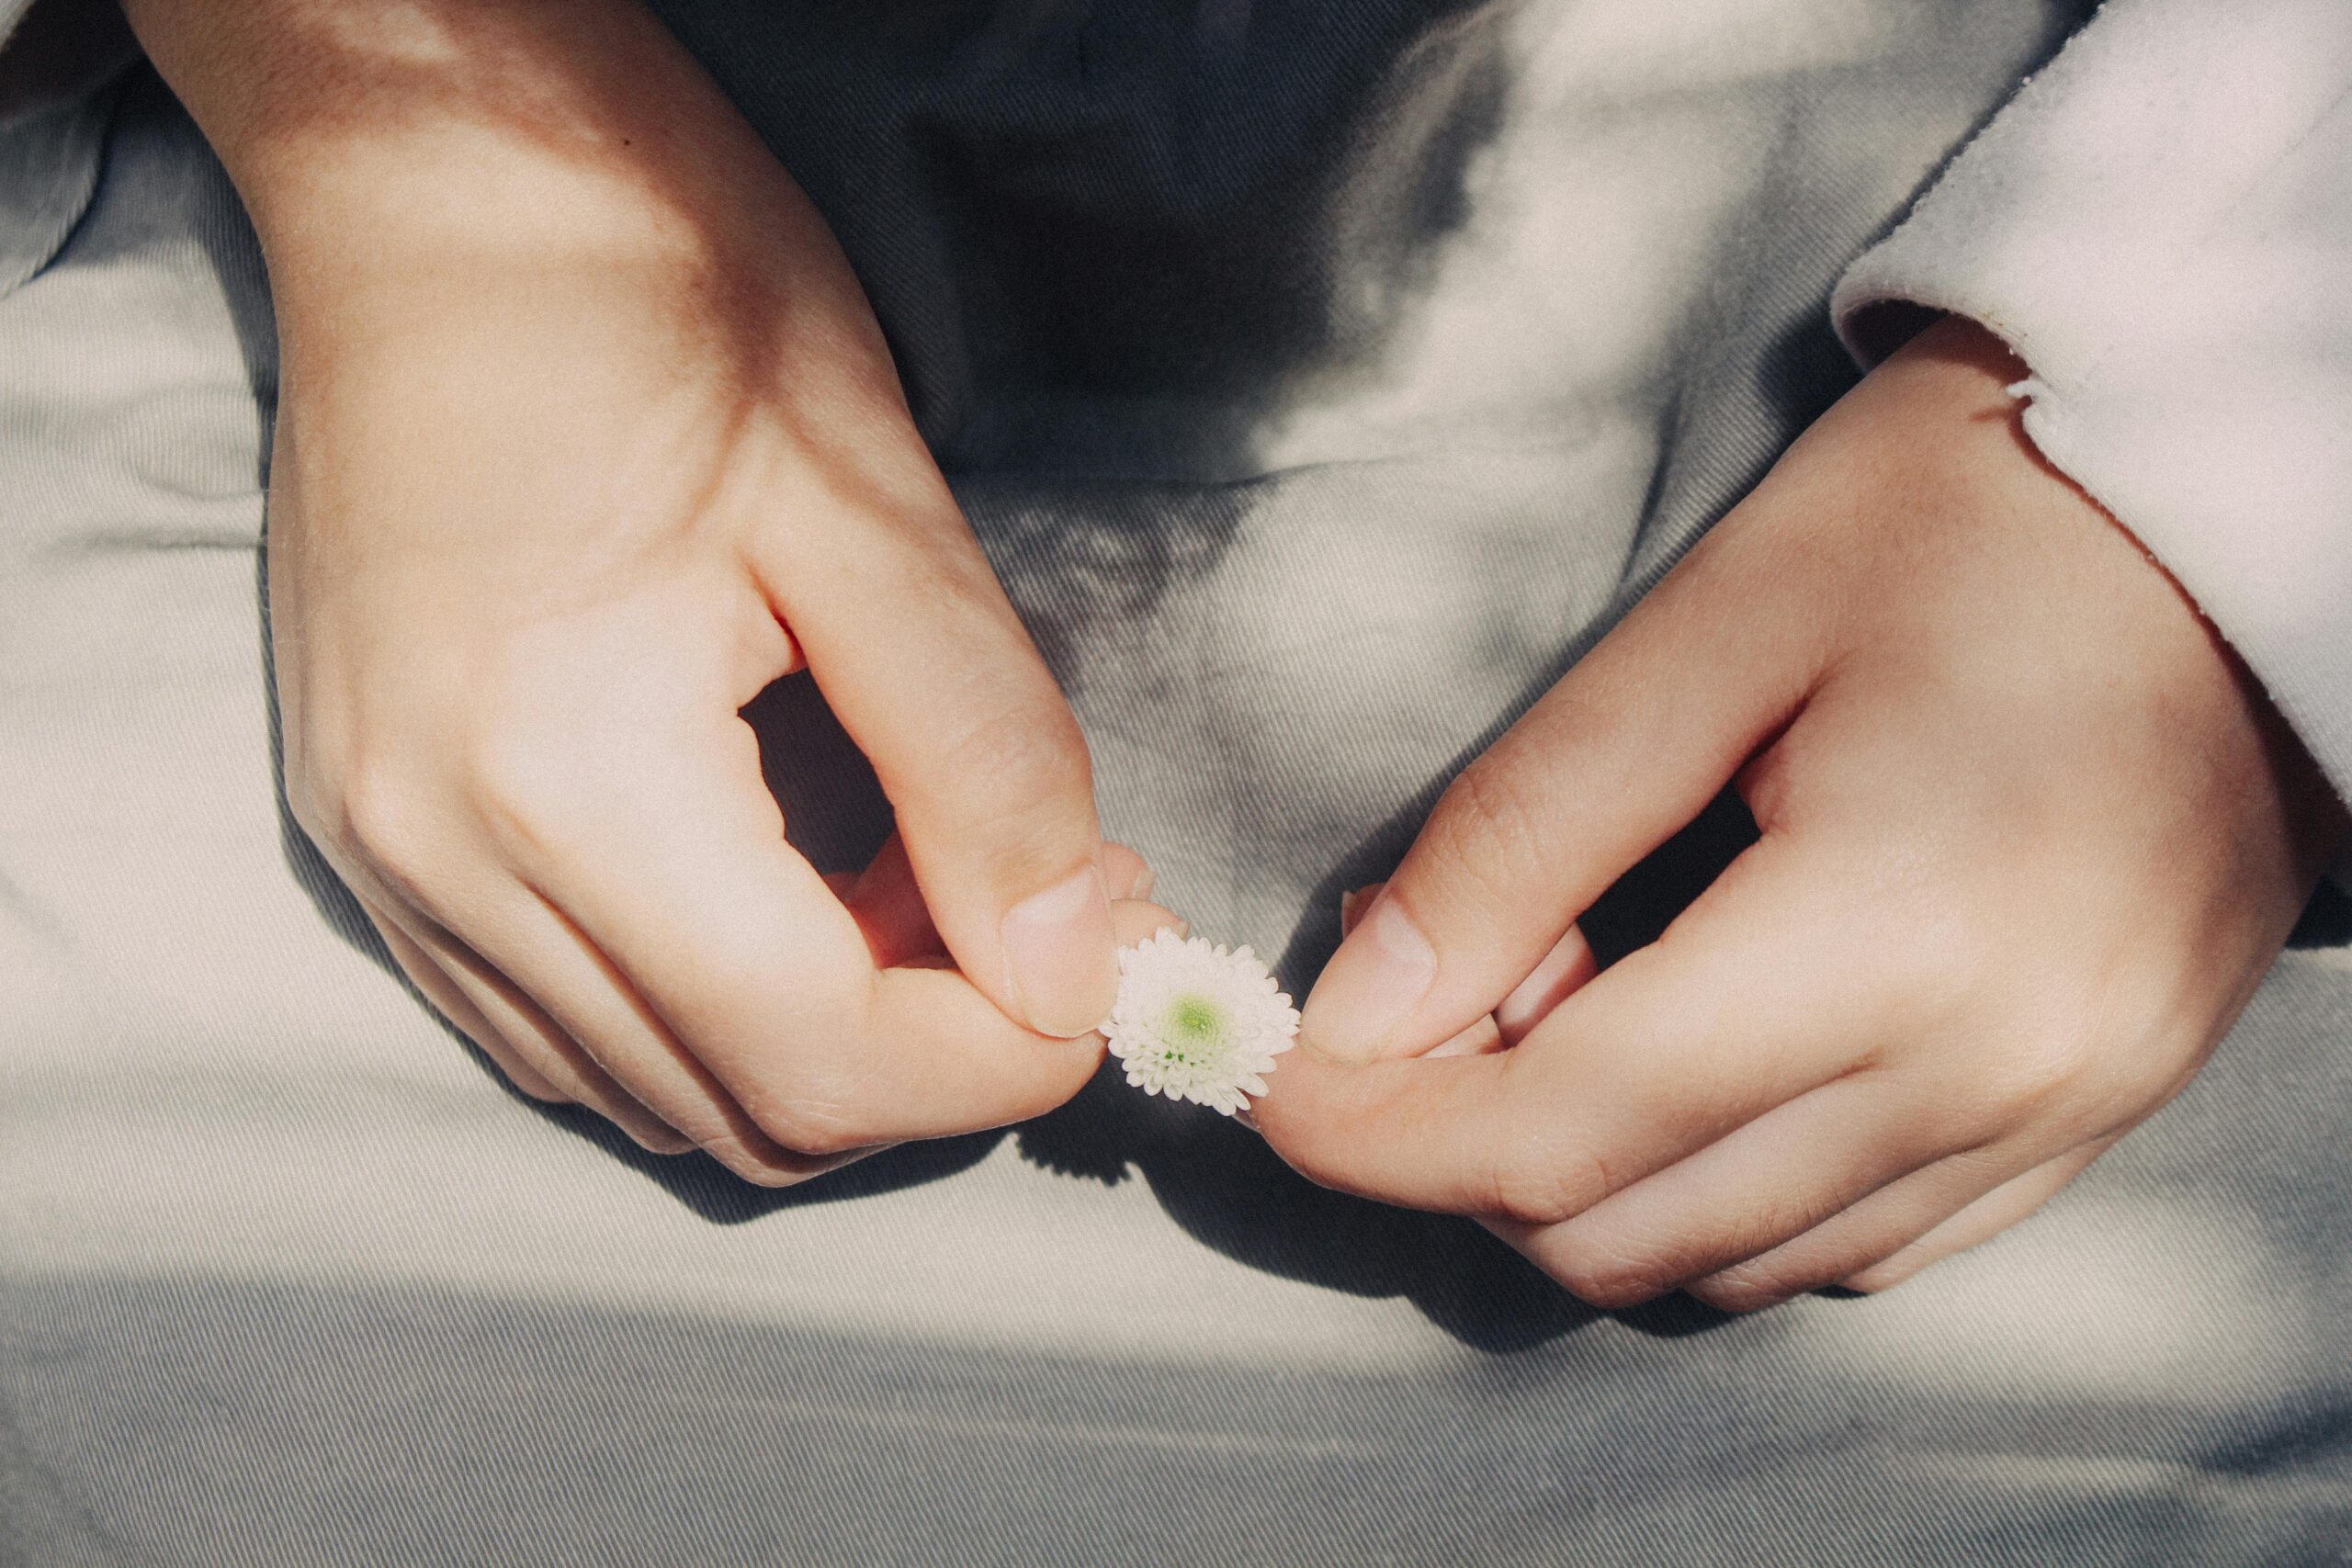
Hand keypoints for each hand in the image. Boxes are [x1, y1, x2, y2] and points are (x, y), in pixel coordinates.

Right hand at [131, 0, 1144, 1180]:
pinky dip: (712, 1006)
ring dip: (828, 1038)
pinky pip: (562, 1024)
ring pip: (653, 1091)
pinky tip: (794, 885)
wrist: (427, 170)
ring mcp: (387, 857)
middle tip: (1045, 900)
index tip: (1118, 948)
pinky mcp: (372, 829)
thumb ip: (983, 753)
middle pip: (741, 1112)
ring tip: (924, 877)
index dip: (1010, 1049)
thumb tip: (1077, 956)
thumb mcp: (867, 498)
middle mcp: (443, 858)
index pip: (822, 1060)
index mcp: (565, 775)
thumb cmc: (652, 280)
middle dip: (935, 1053)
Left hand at [1257, 318, 2347, 1307]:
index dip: (1372, 1129)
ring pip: (1730, 1263)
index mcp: (1898, 930)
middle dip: (1458, 1151)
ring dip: (1583, 1172)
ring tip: (1560, 990)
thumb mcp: (1712, 630)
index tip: (1267, 1074)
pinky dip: (1717, 1188)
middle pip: (1625, 1230)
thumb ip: (1518, 836)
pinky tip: (1686, 1049)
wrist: (2244, 500)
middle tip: (1415, 989)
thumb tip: (1357, 1009)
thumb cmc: (1977, 509)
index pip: (1557, 1130)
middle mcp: (1995, 1068)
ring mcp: (2062, 1112)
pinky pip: (1852, 1243)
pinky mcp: (2094, 1113)